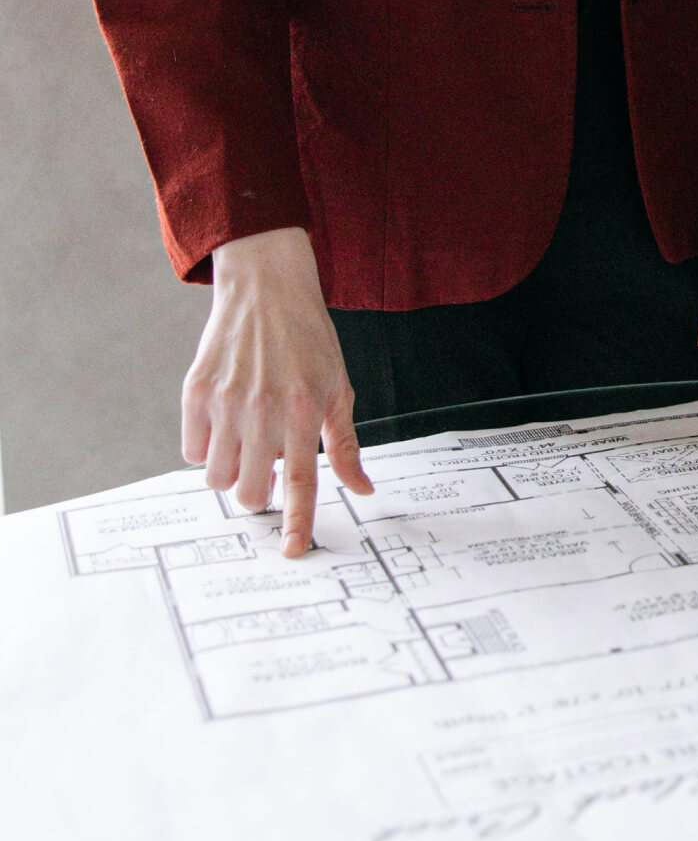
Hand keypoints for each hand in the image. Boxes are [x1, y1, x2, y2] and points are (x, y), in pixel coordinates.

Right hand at [182, 228, 373, 557]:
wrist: (266, 289)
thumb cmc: (309, 341)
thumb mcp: (338, 390)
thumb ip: (345, 446)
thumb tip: (362, 489)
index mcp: (302, 413)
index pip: (299, 483)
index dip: (296, 522)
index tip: (292, 551)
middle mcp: (261, 411)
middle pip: (249, 489)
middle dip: (258, 493)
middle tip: (268, 469)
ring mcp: (223, 402)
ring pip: (216, 477)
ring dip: (231, 474)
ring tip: (247, 445)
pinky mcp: (194, 392)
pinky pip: (191, 449)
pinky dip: (206, 451)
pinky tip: (225, 427)